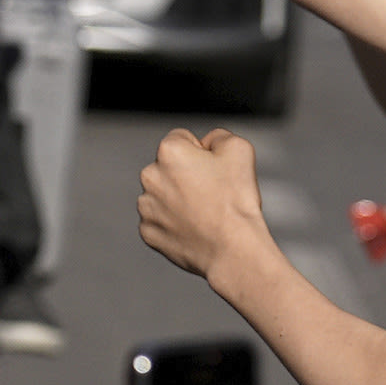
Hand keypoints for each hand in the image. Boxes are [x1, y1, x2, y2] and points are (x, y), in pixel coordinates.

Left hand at [132, 125, 269, 285]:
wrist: (232, 248)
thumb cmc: (237, 199)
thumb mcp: (239, 148)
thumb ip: (218, 136)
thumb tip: (205, 142)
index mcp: (169, 151)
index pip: (183, 139)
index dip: (203, 152)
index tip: (215, 170)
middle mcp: (149, 176)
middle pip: (170, 168)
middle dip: (187, 175)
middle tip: (212, 193)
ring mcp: (145, 207)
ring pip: (164, 194)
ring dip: (179, 199)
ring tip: (205, 212)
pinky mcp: (147, 231)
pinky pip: (161, 220)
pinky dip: (175, 223)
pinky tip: (194, 228)